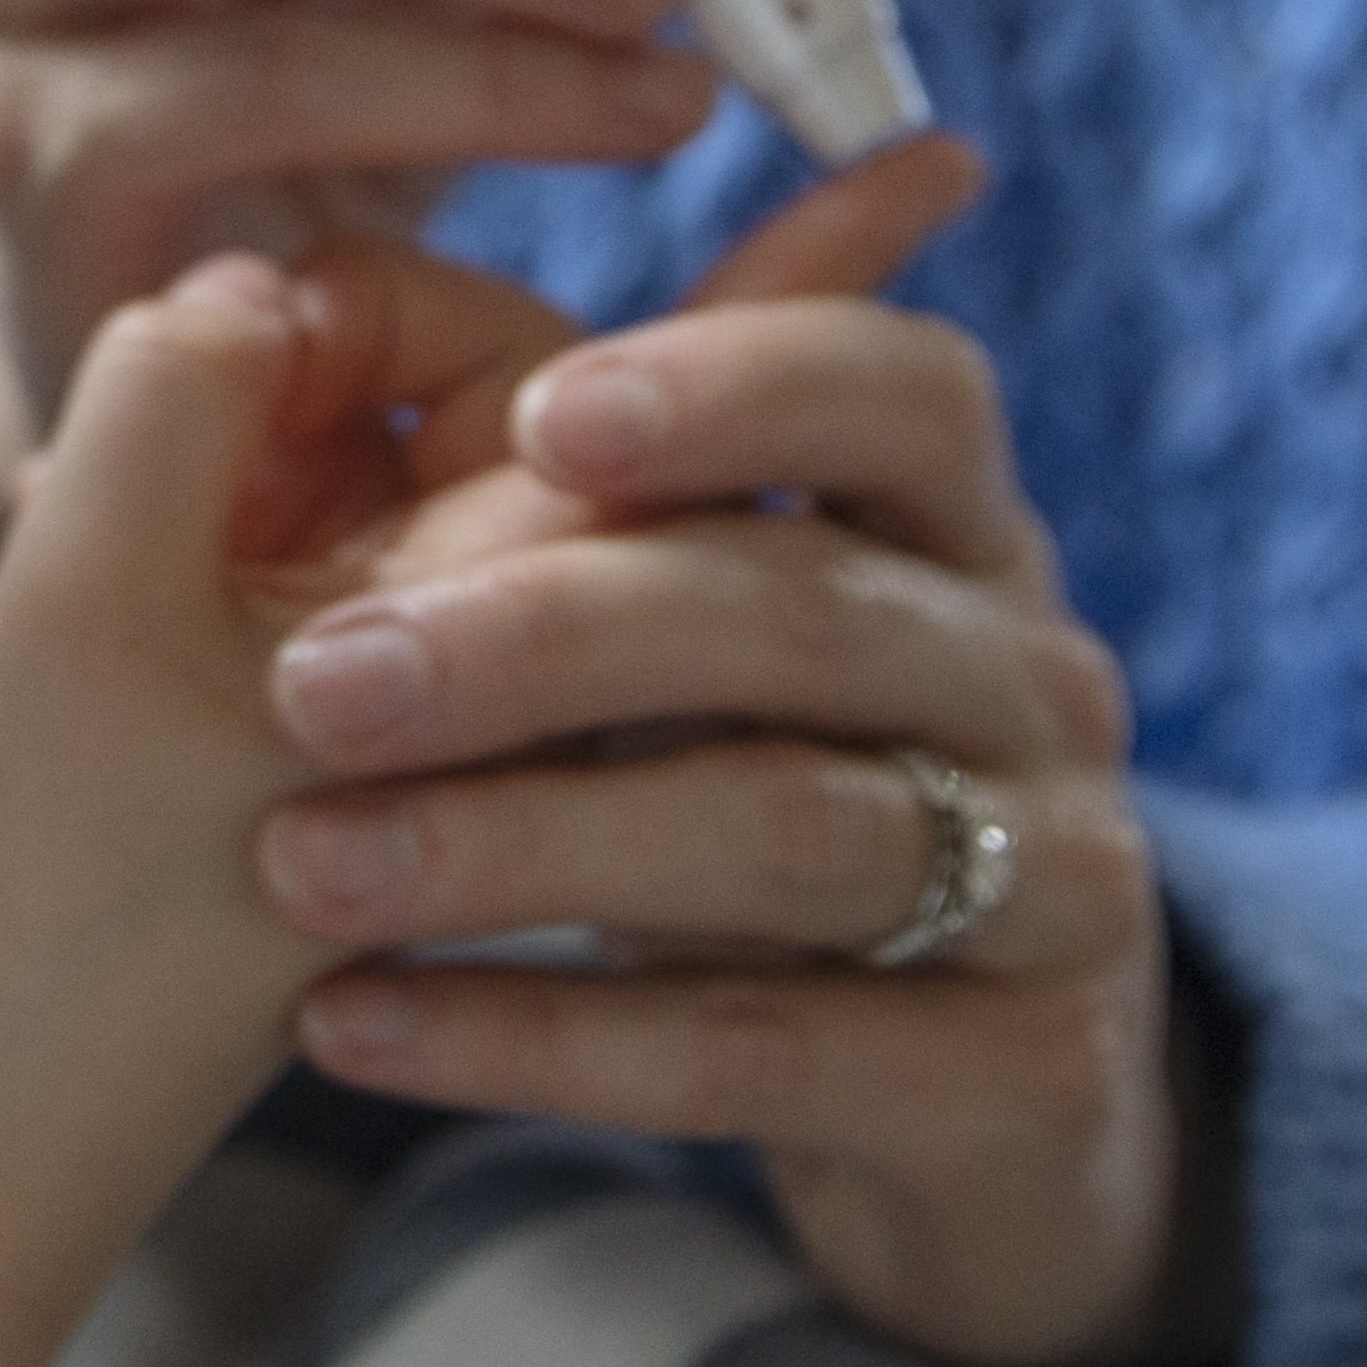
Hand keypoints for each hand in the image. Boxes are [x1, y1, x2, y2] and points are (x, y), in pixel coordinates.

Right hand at [0, 252, 539, 1196]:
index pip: (574, 373)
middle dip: (330, 368)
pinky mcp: (381, 758)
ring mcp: (462, 725)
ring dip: (260, 453)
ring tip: (89, 503)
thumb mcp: (93, 579)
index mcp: (531, 639)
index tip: (236, 358)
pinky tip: (70, 537)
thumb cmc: (51, 877)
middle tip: (178, 414)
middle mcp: (541, 684)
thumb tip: (259, 283)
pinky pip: (354, 577)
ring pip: (416, 490)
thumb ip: (188, 372)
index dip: (393, 303)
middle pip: (514, 415)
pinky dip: (227, 527)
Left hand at [249, 140, 1235, 1366]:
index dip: (734, 385)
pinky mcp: (1017, 1083)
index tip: (534, 416)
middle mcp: (1040, 684)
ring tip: (303, 864)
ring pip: (781, 835)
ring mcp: (1063, 886)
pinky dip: (539, 1039)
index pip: (907, 388)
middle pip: (803, 617)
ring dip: (521, 845)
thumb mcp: (726, 623)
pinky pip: (755, 1050)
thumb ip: (627, 454)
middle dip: (544, 637)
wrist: (969, 1116)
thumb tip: (400, 250)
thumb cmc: (776, 792)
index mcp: (970, 528)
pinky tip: (351, 1024)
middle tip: (307, 682)